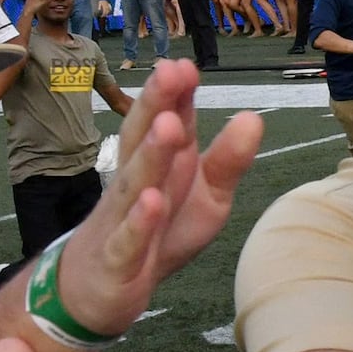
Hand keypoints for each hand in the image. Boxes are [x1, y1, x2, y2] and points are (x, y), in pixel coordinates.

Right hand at [46, 61, 262, 335]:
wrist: (99, 287)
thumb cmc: (158, 231)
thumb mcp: (205, 196)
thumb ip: (227, 160)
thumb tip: (253, 116)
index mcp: (156, 163)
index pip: (165, 121)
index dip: (176, 94)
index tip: (187, 64)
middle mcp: (134, 182)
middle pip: (141, 139)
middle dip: (156, 105)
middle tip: (172, 71)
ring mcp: (121, 220)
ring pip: (133, 184)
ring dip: (151, 155)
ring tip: (168, 124)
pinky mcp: (117, 260)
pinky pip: (127, 240)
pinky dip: (139, 222)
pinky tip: (152, 201)